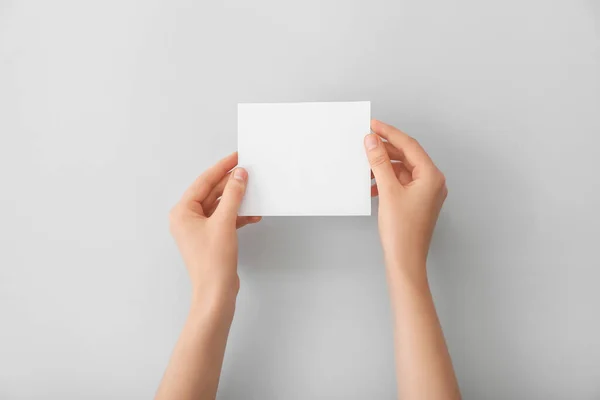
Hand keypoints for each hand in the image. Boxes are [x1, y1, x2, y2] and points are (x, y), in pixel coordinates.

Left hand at [169, 152, 260, 302]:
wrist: (216, 292)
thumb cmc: (213, 262)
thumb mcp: (225, 222)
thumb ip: (233, 195)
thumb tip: (239, 175)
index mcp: (182, 212)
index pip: (203, 182)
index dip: (221, 168)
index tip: (236, 157)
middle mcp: (187, 219)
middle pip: (211, 192)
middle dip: (231, 184)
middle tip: (247, 172)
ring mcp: (198, 229)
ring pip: (219, 206)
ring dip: (237, 200)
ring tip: (253, 191)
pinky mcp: (210, 238)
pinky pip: (224, 219)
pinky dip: (237, 215)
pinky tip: (252, 214)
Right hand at [365, 120, 447, 280]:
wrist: (405, 260)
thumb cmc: (402, 232)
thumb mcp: (388, 191)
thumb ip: (379, 163)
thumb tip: (372, 141)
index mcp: (431, 176)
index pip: (409, 145)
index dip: (389, 133)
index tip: (373, 125)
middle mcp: (432, 182)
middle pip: (407, 156)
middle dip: (385, 149)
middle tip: (366, 141)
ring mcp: (425, 193)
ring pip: (402, 170)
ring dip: (384, 166)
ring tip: (365, 165)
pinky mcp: (417, 202)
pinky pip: (401, 183)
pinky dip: (386, 180)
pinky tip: (372, 184)